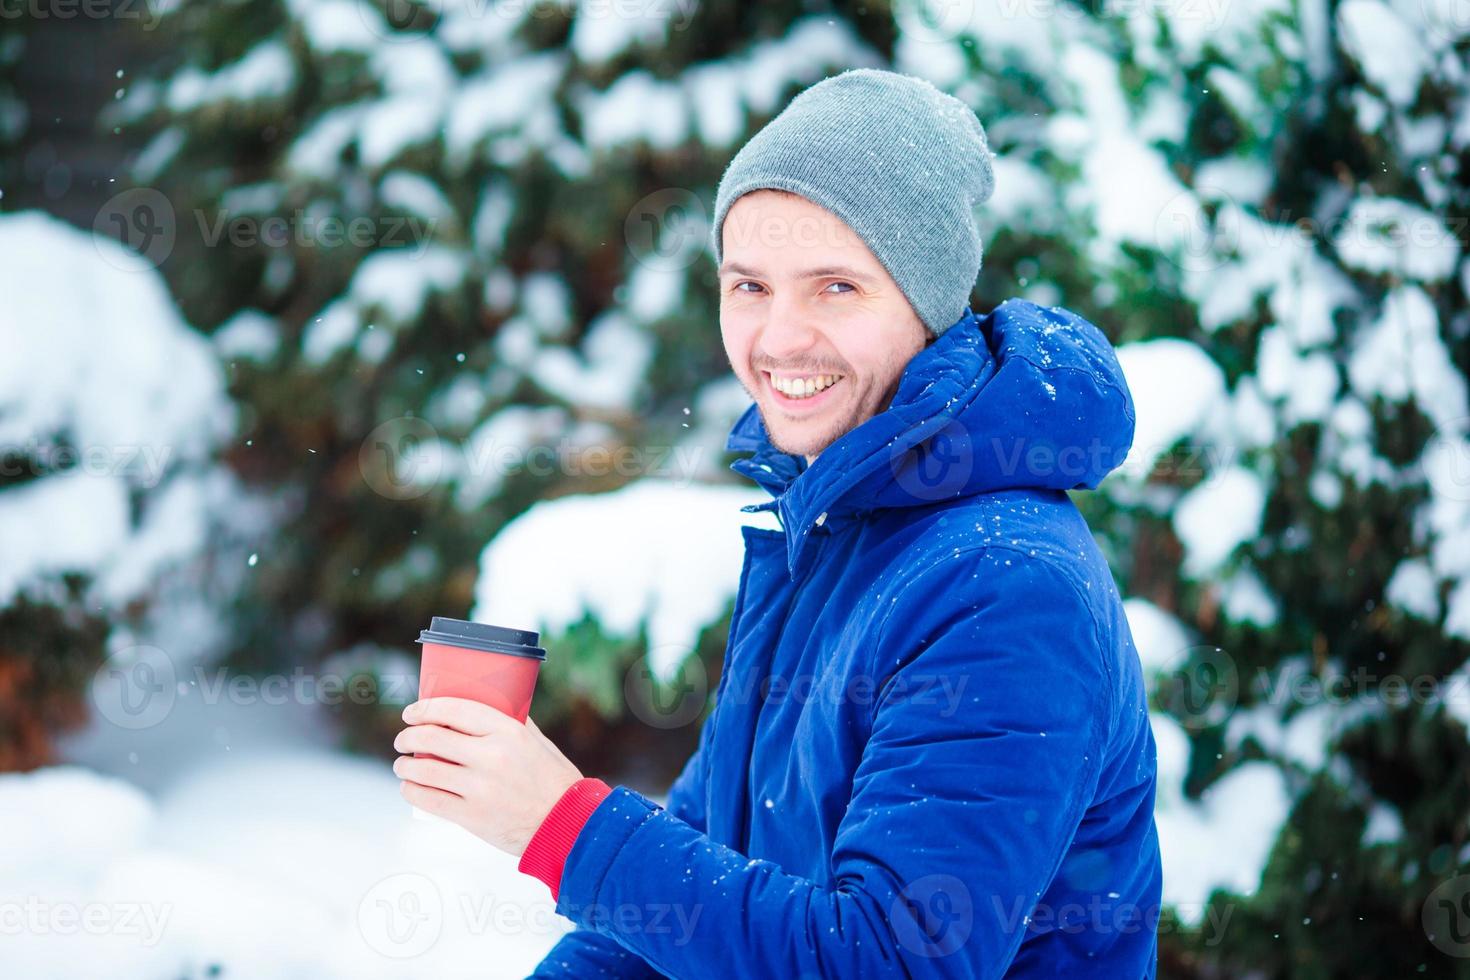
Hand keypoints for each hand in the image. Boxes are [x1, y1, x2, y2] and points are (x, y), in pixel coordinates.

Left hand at [393, 697, 582, 855]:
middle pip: (432, 737)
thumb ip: (513, 723)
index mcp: (508, 732)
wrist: (565, 825)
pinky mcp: (472, 817)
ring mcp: (480, 788)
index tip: (412, 712)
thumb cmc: (553, 780)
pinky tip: (409, 788)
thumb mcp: (538, 742)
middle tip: (403, 739)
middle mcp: (492, 756)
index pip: (454, 709)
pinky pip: (429, 800)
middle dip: (408, 736)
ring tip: (402, 765)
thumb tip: (488, 704)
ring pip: (425, 770)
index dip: (426, 709)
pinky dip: (412, 792)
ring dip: (405, 766)